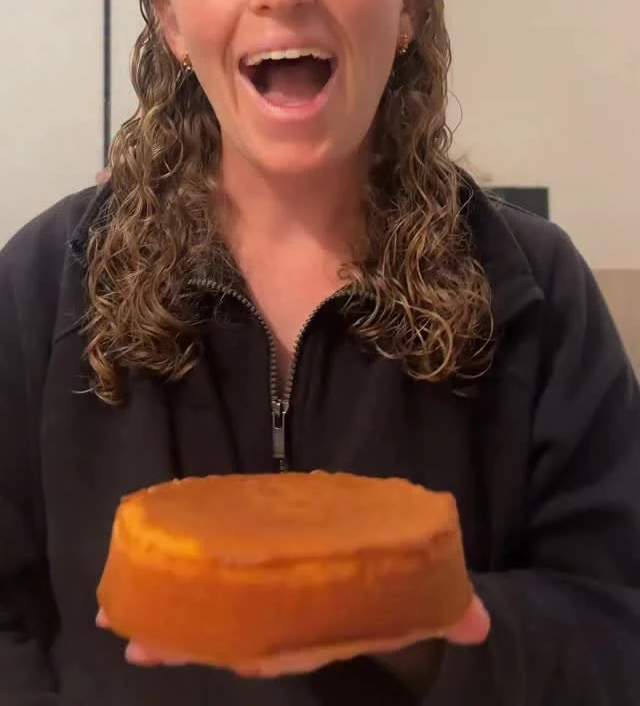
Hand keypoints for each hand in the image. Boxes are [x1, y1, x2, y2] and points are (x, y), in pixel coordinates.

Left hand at [96, 594, 489, 678]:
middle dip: (188, 646)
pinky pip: (205, 593)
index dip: (260, 654)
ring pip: (209, 626)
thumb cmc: (392, 593)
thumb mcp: (420, 598)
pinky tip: (135, 590)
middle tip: (137, 647)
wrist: (377, 583)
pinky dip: (172, 593)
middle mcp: (285, 628)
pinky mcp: (246, 574)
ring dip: (165, 627)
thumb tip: (480, 623)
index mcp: (320, 630)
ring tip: (116, 624)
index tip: (235, 658)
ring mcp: (261, 608)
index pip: (291, 650)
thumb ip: (447, 608)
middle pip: (232, 643)